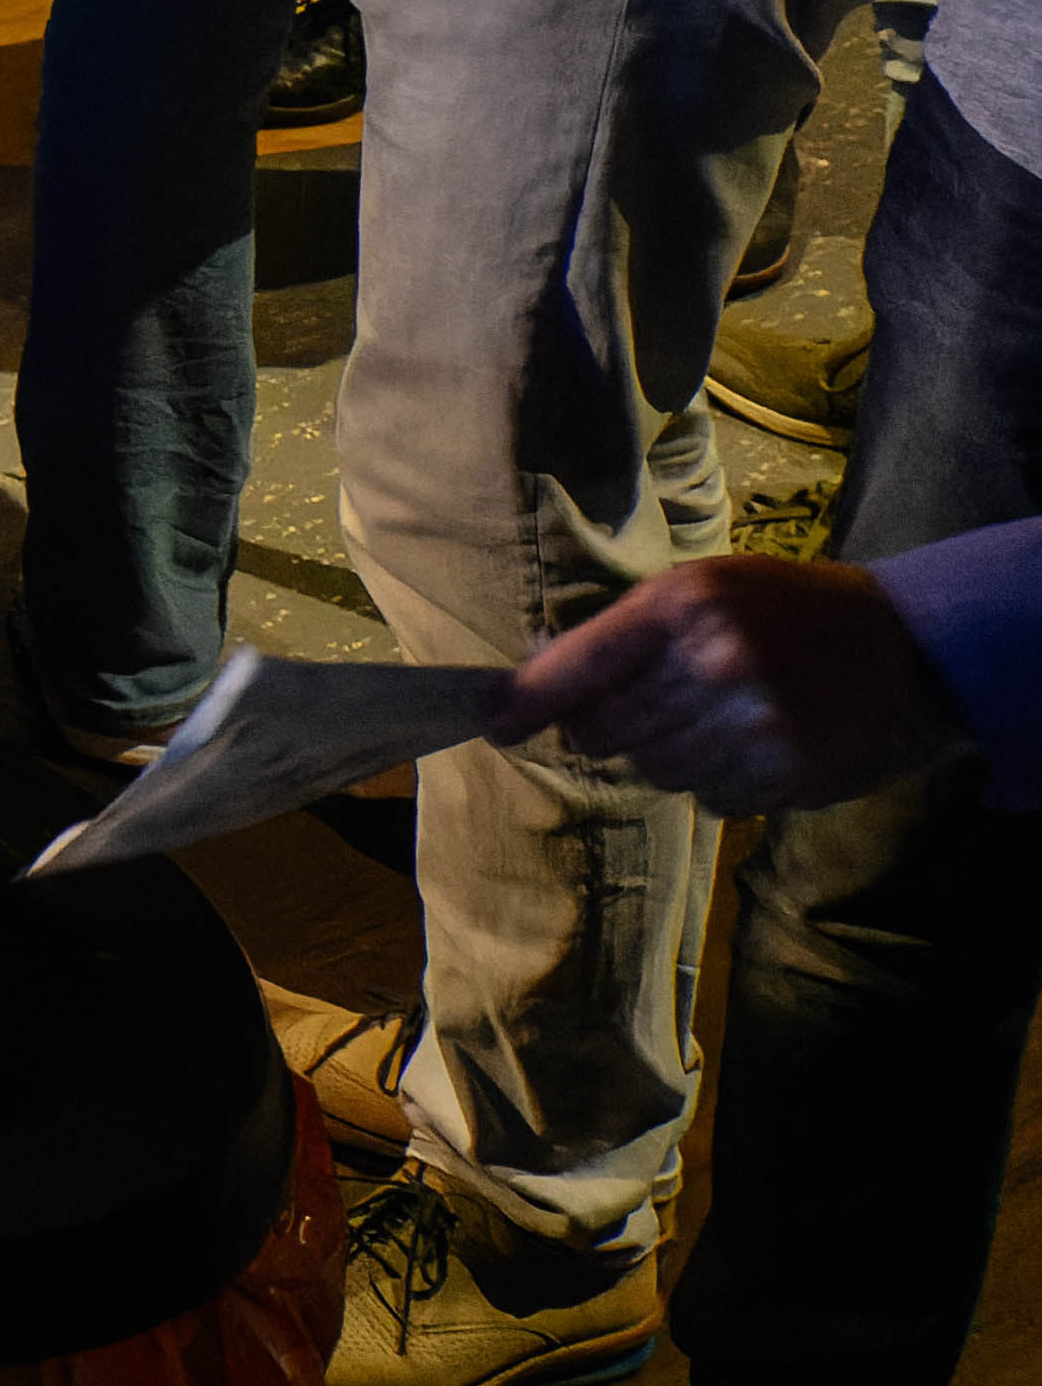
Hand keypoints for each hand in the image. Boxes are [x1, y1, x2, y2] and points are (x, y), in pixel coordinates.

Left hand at [489, 555, 967, 806]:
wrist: (901, 648)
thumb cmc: (784, 609)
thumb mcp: (701, 591)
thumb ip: (622, 635)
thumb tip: (535, 682)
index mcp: (682, 605)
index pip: (580, 665)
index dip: (527, 702)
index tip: (489, 724)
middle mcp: (712, 664)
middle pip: (607, 732)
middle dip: (606, 729)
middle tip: (649, 708)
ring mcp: (752, 723)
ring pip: (654, 771)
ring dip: (667, 755)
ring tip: (714, 719)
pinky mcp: (785, 772)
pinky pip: (708, 799)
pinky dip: (716, 781)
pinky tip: (751, 745)